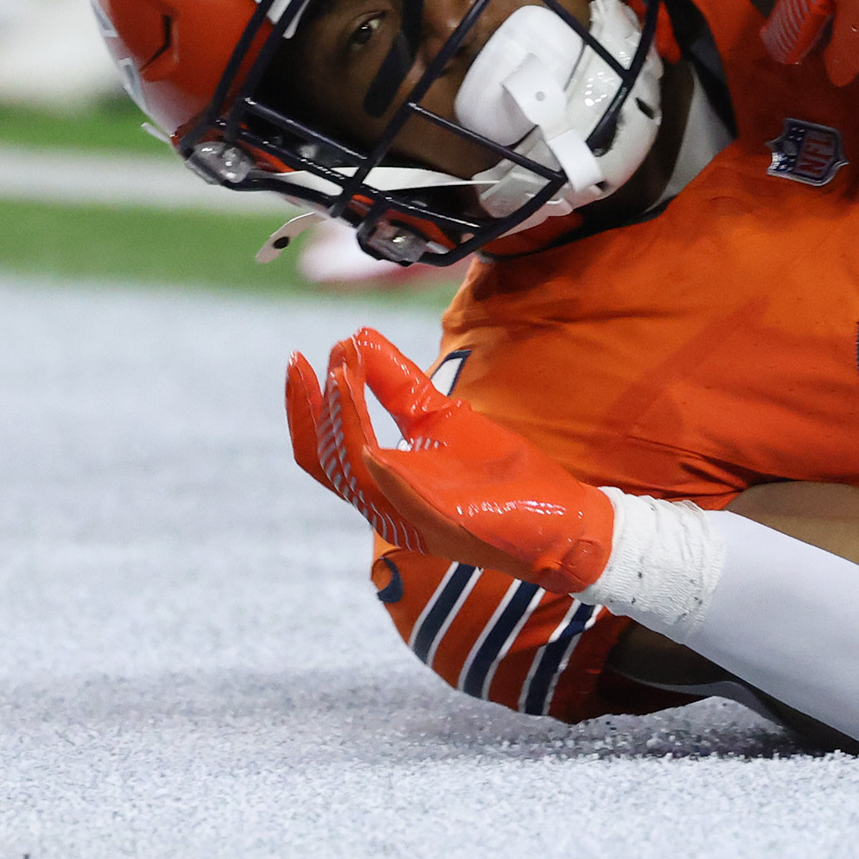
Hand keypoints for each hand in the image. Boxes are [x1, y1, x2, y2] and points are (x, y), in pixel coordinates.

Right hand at [288, 328, 618, 600]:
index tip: (299, 358)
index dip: (305, 406)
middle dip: (312, 407)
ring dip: (343, 418)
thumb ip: (399, 384)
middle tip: (309, 360)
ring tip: (342, 371)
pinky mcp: (438, 522)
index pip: (323, 448)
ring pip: (353, 470)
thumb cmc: (501, 474)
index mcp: (383, 484)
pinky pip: (395, 491)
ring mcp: (409, 517)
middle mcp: (385, 506)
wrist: (560, 518)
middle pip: (325, 460)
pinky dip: (376, 460)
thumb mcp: (443, 415)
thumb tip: (359, 336)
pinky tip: (367, 434)